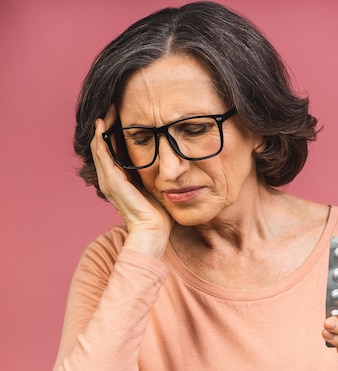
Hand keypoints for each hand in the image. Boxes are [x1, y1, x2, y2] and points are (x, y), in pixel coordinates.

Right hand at [91, 105, 173, 256]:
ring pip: (100, 147)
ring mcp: (110, 181)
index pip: (113, 150)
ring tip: (107, 109)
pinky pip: (103, 155)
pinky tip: (103, 125)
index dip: (116, 132)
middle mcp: (111, 179)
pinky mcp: (113, 182)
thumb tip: (169, 160)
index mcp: (121, 180)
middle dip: (108, 125)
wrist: (154, 231)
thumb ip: (156, 174)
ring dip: (103, 127)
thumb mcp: (157, 187)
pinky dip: (101, 139)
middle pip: (103, 145)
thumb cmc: (159, 214)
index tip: (123, 114)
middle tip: (112, 104)